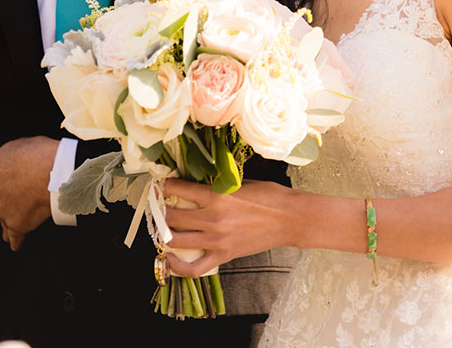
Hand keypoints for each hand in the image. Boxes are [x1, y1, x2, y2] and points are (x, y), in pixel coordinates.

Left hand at [0, 136, 56, 250]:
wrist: (60, 172)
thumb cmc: (44, 154)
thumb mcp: (19, 144)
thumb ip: (7, 157)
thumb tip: (8, 165)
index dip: (9, 175)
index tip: (22, 175)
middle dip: (10, 194)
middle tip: (30, 190)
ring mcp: (2, 210)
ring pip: (5, 214)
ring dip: (15, 213)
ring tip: (29, 212)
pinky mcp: (17, 224)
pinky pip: (14, 236)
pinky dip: (15, 240)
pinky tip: (15, 244)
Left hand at [158, 179, 296, 277]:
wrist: (291, 219)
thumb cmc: (270, 197)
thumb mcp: (240, 183)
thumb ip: (216, 186)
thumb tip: (194, 186)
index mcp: (216, 195)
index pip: (176, 189)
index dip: (164, 186)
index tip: (162, 186)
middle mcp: (212, 219)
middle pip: (170, 216)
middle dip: (160, 210)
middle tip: (160, 206)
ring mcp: (216, 240)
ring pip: (174, 240)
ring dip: (164, 233)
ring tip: (164, 228)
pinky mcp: (223, 255)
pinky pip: (192, 269)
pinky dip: (176, 266)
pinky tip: (169, 258)